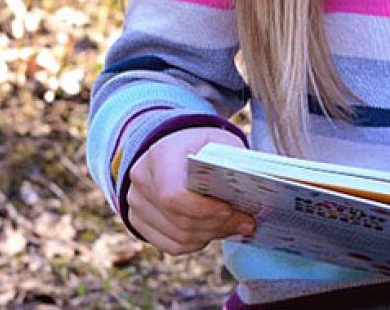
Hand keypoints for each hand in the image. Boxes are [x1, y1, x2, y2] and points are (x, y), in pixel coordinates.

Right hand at [128, 127, 255, 254]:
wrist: (175, 146)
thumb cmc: (203, 145)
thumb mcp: (220, 144)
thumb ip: (233, 169)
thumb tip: (253, 203)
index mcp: (160, 155)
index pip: (174, 196)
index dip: (205, 210)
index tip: (232, 209)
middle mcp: (141, 180)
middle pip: (179, 220)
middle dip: (217, 225)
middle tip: (247, 222)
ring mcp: (136, 202)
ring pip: (177, 237)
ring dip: (211, 235)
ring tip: (235, 226)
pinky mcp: (138, 220)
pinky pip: (170, 245)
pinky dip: (197, 243)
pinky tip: (214, 231)